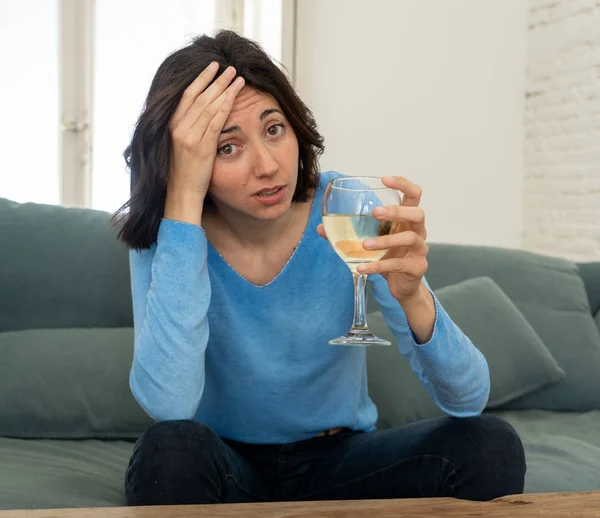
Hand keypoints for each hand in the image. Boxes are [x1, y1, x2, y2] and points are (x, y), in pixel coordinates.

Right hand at [165, 63, 244, 223]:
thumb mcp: (182, 148)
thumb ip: (189, 131)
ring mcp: (189, 137)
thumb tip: (201, 118)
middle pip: (200, 97)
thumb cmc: (184, 174)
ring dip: (224, 89)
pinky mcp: (200, 147)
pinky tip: (234, 97)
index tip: (213, 67)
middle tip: (231, 68)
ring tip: (238, 78)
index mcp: (173, 126)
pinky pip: (215, 122)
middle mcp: (179, 129)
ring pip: (209, 106)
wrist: (181, 195)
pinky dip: (225, 107)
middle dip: (216, 80)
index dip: (201, 79)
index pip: (188, 96)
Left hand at [317, 176, 428, 303]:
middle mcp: (418, 231)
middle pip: (417, 214)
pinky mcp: (417, 268)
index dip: (403, 184)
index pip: (414, 194)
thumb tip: (319, 228)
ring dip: (385, 241)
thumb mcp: (370, 242)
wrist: (402, 286)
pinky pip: (398, 264)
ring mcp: (420, 250)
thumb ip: (347, 233)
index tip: (384, 179)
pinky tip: (362, 267)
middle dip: (396, 211)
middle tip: (375, 212)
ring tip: (364, 245)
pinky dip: (378, 265)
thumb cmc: (388, 257)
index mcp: (407, 220)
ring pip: (409, 238)